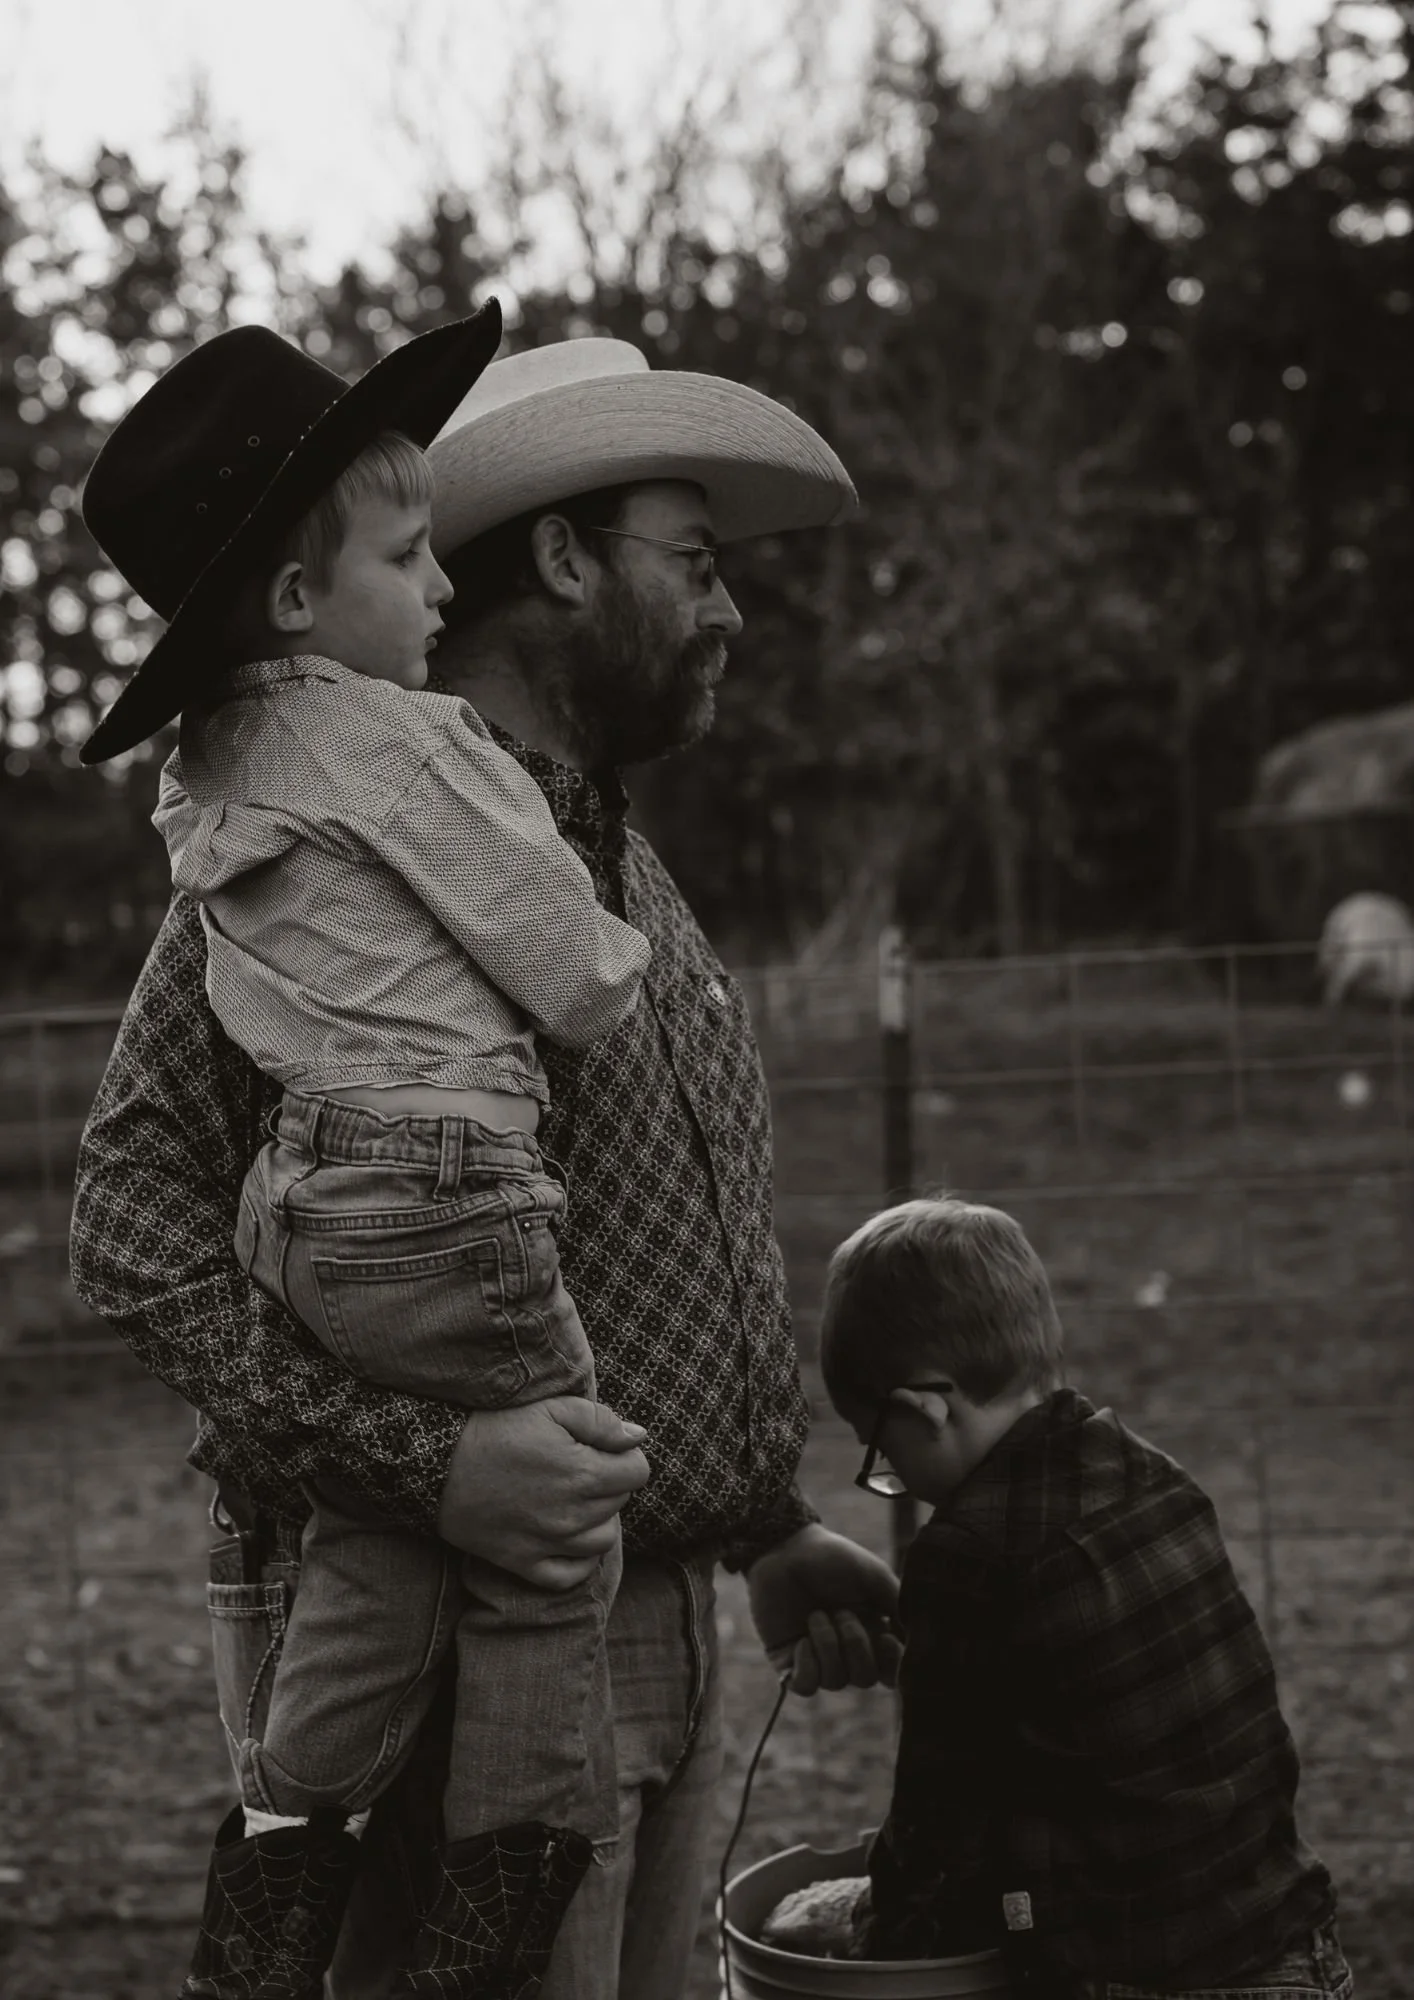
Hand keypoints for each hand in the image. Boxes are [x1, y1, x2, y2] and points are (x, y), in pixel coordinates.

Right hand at [436, 1397, 649, 1588]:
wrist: (436, 1464)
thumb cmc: (495, 1429)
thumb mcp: (550, 1409)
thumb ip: (601, 1421)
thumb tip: (638, 1437)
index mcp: (583, 1474)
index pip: (638, 1472)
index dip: (626, 1456)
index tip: (602, 1448)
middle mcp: (572, 1516)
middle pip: (620, 1503)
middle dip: (609, 1483)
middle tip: (579, 1466)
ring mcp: (548, 1544)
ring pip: (602, 1541)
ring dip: (597, 1519)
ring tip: (573, 1499)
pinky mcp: (523, 1563)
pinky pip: (570, 1575)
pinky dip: (577, 1559)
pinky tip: (565, 1536)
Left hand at [746, 1523, 902, 1695]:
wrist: (785, 1548)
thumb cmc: (830, 1558)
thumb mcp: (873, 1576)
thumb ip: (897, 1605)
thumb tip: (914, 1639)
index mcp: (871, 1632)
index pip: (890, 1672)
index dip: (890, 1665)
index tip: (885, 1637)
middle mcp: (846, 1650)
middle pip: (864, 1679)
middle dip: (855, 1646)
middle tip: (841, 1612)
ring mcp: (817, 1657)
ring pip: (835, 1682)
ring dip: (828, 1645)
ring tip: (816, 1615)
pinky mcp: (788, 1661)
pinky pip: (805, 1686)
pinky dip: (807, 1666)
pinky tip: (801, 1641)